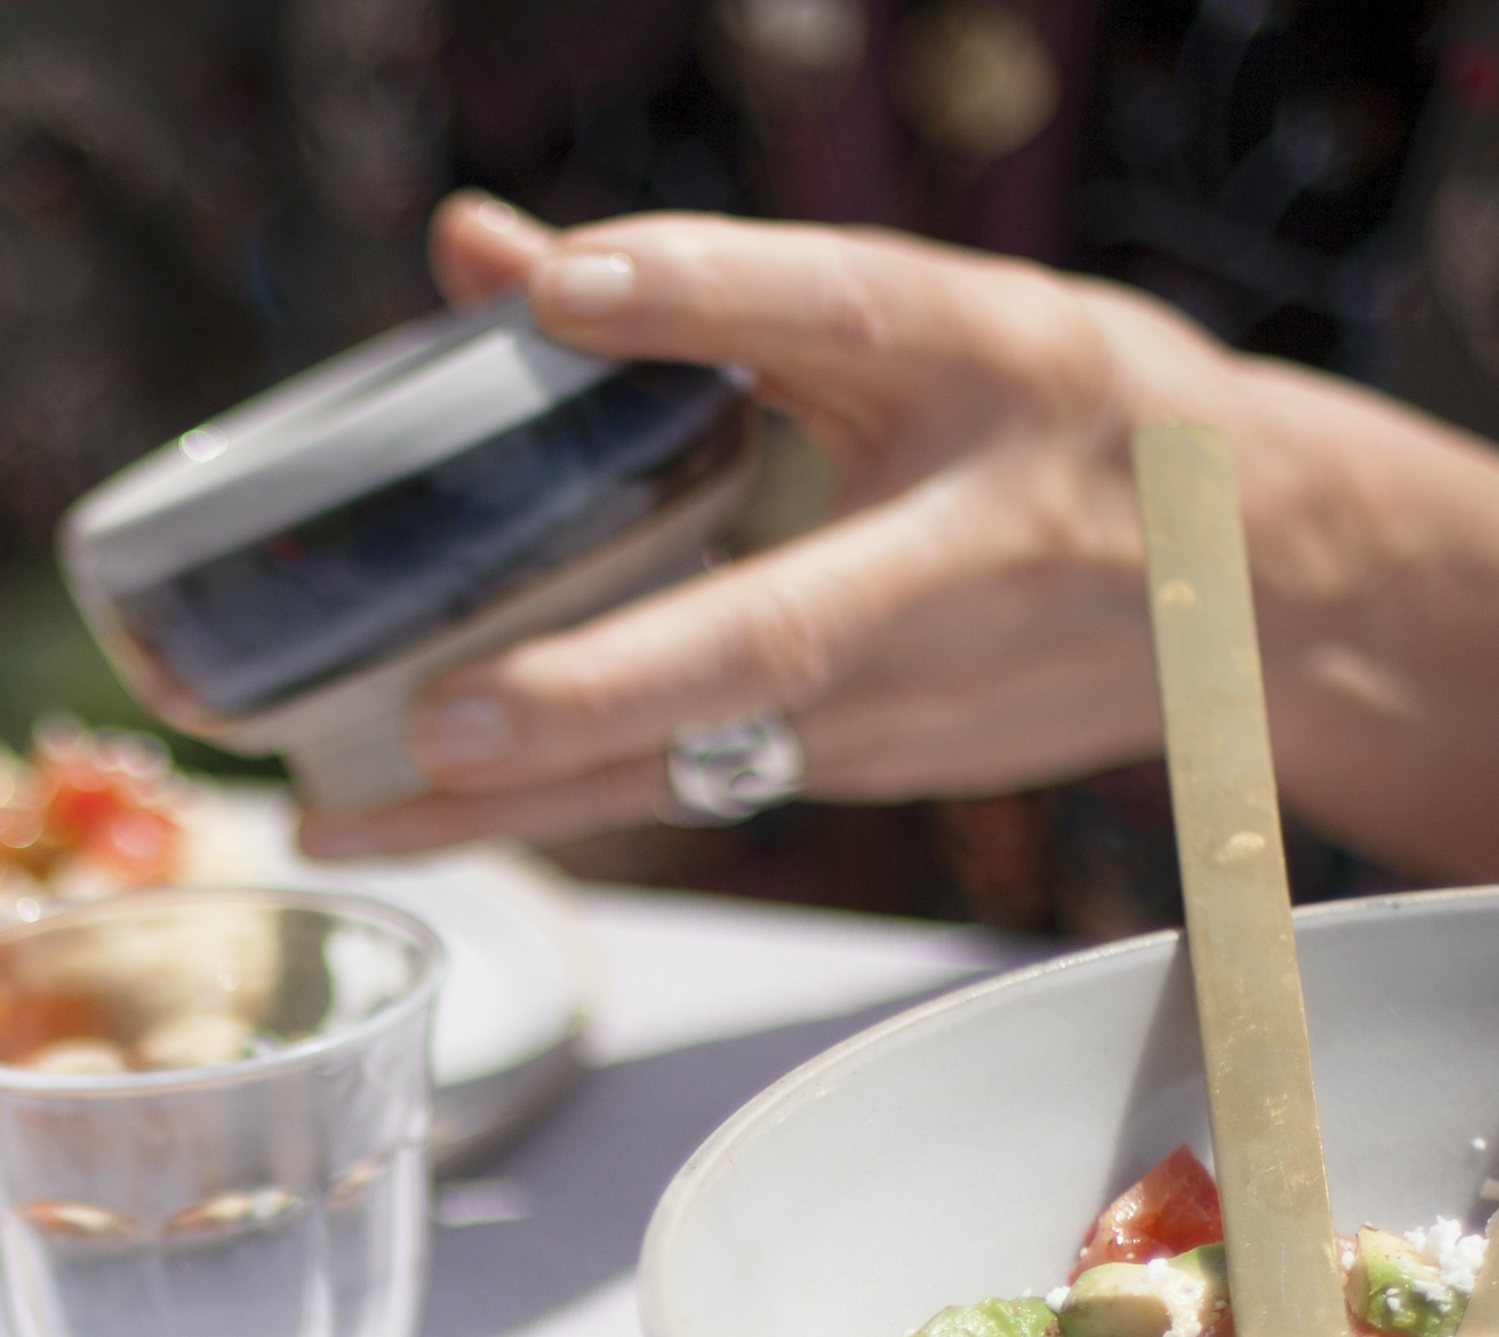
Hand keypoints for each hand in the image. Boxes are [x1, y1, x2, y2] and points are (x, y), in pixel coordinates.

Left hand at [302, 195, 1498, 883]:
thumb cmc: (1066, 425)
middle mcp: (949, 553)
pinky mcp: (856, 766)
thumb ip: (696, 293)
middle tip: (438, 722)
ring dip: (513, 803)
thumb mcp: (920, 323)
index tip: (566, 283)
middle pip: (762, 634)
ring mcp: (904, 692)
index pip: (847, 312)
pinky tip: (407, 824)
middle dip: (594, 689)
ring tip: (338, 815)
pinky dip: (544, 810)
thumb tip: (481, 252)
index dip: (707, 296)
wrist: (1258, 590)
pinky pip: (680, 791)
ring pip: (693, 759)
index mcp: (992, 372)